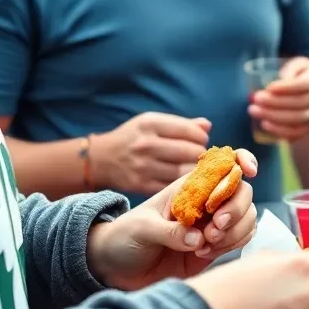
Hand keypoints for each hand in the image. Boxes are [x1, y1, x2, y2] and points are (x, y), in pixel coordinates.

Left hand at [86, 150, 259, 289]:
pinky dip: (232, 245)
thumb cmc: (125, 237)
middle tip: (215, 228)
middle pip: (243, 192)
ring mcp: (213, 223)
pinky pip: (241, 239)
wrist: (116, 267)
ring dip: (235, 230)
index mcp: (189, 185)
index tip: (248, 171)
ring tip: (207, 245)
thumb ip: (170, 232)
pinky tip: (204, 253)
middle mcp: (206, 200)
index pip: (223, 163)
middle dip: (236, 209)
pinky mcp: (215, 246)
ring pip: (247, 217)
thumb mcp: (142, 228)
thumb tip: (199, 238)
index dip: (241, 160)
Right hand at [90, 112, 210, 194]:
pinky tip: (184, 181)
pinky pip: (172, 186)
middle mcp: (146, 144)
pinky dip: (182, 184)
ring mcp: (143, 166)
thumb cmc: (134, 137)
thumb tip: (208, 126)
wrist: (101, 159)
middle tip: (199, 156)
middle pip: (191, 152)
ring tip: (194, 168)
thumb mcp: (152, 122)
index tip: (201, 140)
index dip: (202, 137)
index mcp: (151, 124)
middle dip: (201, 155)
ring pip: (184, 171)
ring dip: (194, 171)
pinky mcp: (142, 185)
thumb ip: (182, 124)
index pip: (191, 131)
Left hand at [248, 57, 308, 141]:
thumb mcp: (301, 64)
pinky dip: (280, 131)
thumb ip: (289, 69)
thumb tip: (275, 85)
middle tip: (255, 99)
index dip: (285, 88)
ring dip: (274, 117)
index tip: (268, 87)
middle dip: (274, 103)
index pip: (303, 85)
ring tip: (254, 111)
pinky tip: (265, 125)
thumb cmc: (308, 74)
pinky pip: (298, 133)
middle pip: (298, 103)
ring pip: (297, 120)